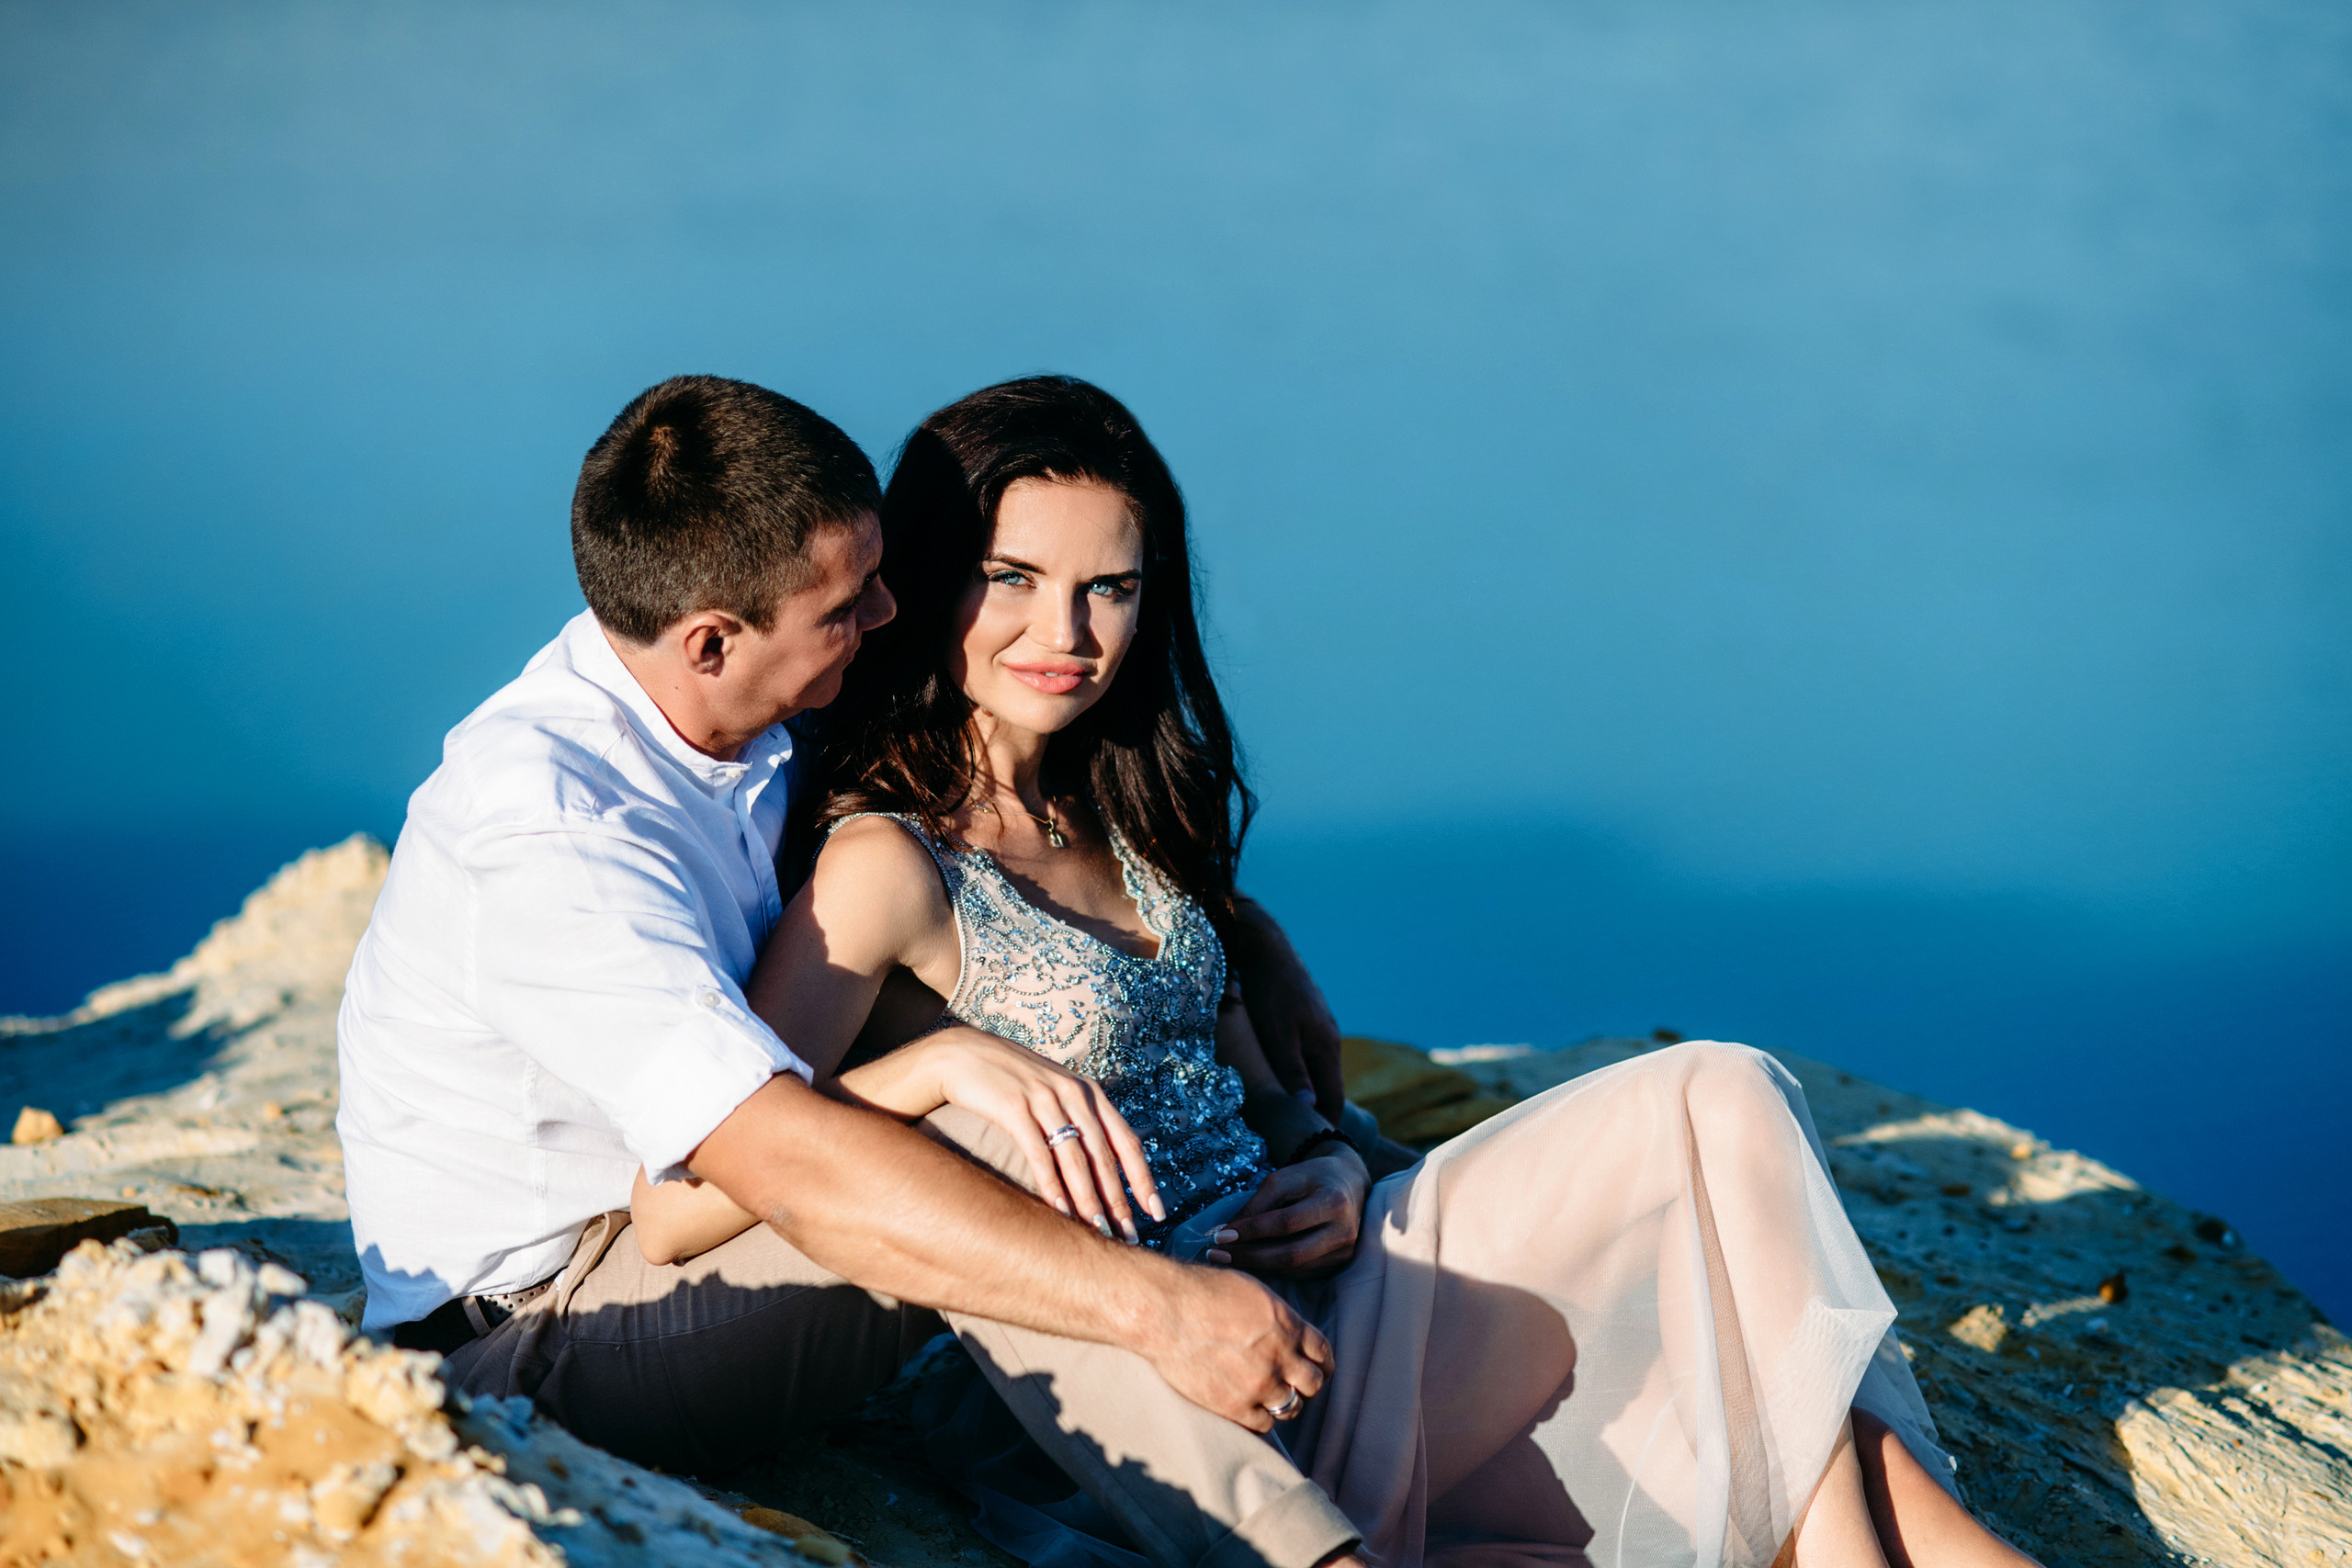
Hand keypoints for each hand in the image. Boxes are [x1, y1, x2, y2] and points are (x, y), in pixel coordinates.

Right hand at [916, 1029, 1165, 1242]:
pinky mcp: (1013, 1106)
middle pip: (1104, 1156)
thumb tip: (1102, 1163)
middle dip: (1118, 1200)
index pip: (1127, 1141)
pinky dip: (1052, 1185)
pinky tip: (1060, 1212)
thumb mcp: (1053, 1092)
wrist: (961, 1054)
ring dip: (1089, 1199)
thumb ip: (1078, 1119)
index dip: (1143, 1179)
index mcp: (1088, 1093)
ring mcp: (1044, 1098)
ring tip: (1098, 1232)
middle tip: (1127, 1237)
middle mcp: (1072, 1093)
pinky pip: (1039, 1154)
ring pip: (1076, 1158)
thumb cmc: (1009, 1081)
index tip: (1156, 1213)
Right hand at [1145, 1264, 1331, 1432]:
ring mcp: (1258, 1384)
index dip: (1321, 1363)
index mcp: (1287, 1324)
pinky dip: (1259, 1418)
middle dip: (1305, 1384)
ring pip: (1290, 1408)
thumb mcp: (1252, 1292)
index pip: (1322, 1353)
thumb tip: (1289, 1334)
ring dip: (1282, 1402)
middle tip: (1291, 1383)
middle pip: (1313, 1384)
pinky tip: (1249, 1407)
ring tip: (1267, 1395)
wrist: (1164, 1310)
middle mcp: (1279, 1356)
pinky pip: (1263, 1424)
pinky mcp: (1234, 1406)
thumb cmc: (1202, 1292)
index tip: (1313, 1368)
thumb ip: (1278, 1318)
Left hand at [1204, 1147, 1368, 1277]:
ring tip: (1229, 1258)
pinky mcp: (1339, 1264)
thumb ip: (1256, 1205)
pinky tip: (1252, 1262)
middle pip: (1290, 1253)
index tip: (1219, 1236)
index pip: (1286, 1223)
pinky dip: (1273, 1269)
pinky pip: (1300, 1273)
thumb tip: (1225, 1233)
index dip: (1251, 1231)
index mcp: (1333, 1202)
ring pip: (1294, 1268)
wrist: (1349, 1183)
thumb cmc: (1311, 1178)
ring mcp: (1344, 1252)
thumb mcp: (1282, 1179)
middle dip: (1250, 1256)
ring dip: (1258, 1266)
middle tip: (1216, 1255)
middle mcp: (1344, 1232)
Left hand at [1230, 897, 1346, 1121]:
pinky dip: (1294, 1071)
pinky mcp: (1301, 1017)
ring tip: (1288, 1116)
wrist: (1263, 946)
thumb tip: (1310, 1106)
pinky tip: (1277, 1079)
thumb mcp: (1278, 1035)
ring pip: (1313, 1068)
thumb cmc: (1269, 990)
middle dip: (1316, 1111)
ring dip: (1304, 1091)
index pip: (1334, 1097)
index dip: (1326, 1124)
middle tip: (1300, 1140)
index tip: (1316, 1149)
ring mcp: (1315, 1026)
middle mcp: (1327, 1037)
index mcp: (1326, 1046)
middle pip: (1327, 1085)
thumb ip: (1294, 1071)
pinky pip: (1302, 1053)